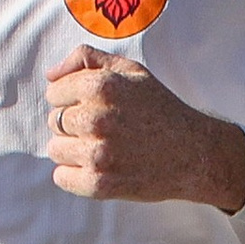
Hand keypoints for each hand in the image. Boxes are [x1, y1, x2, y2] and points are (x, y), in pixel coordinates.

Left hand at [46, 52, 244, 208]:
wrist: (193, 153)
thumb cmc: (160, 109)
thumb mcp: (131, 70)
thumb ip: (88, 59)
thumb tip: (51, 75)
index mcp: (101, 86)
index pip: (54, 91)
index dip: (72, 98)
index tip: (94, 106)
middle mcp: (96, 118)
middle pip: (54, 121)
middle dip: (73, 124)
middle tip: (105, 128)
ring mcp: (97, 154)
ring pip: (55, 149)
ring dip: (74, 149)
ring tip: (104, 147)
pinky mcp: (99, 184)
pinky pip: (61, 177)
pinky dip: (75, 174)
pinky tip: (100, 166)